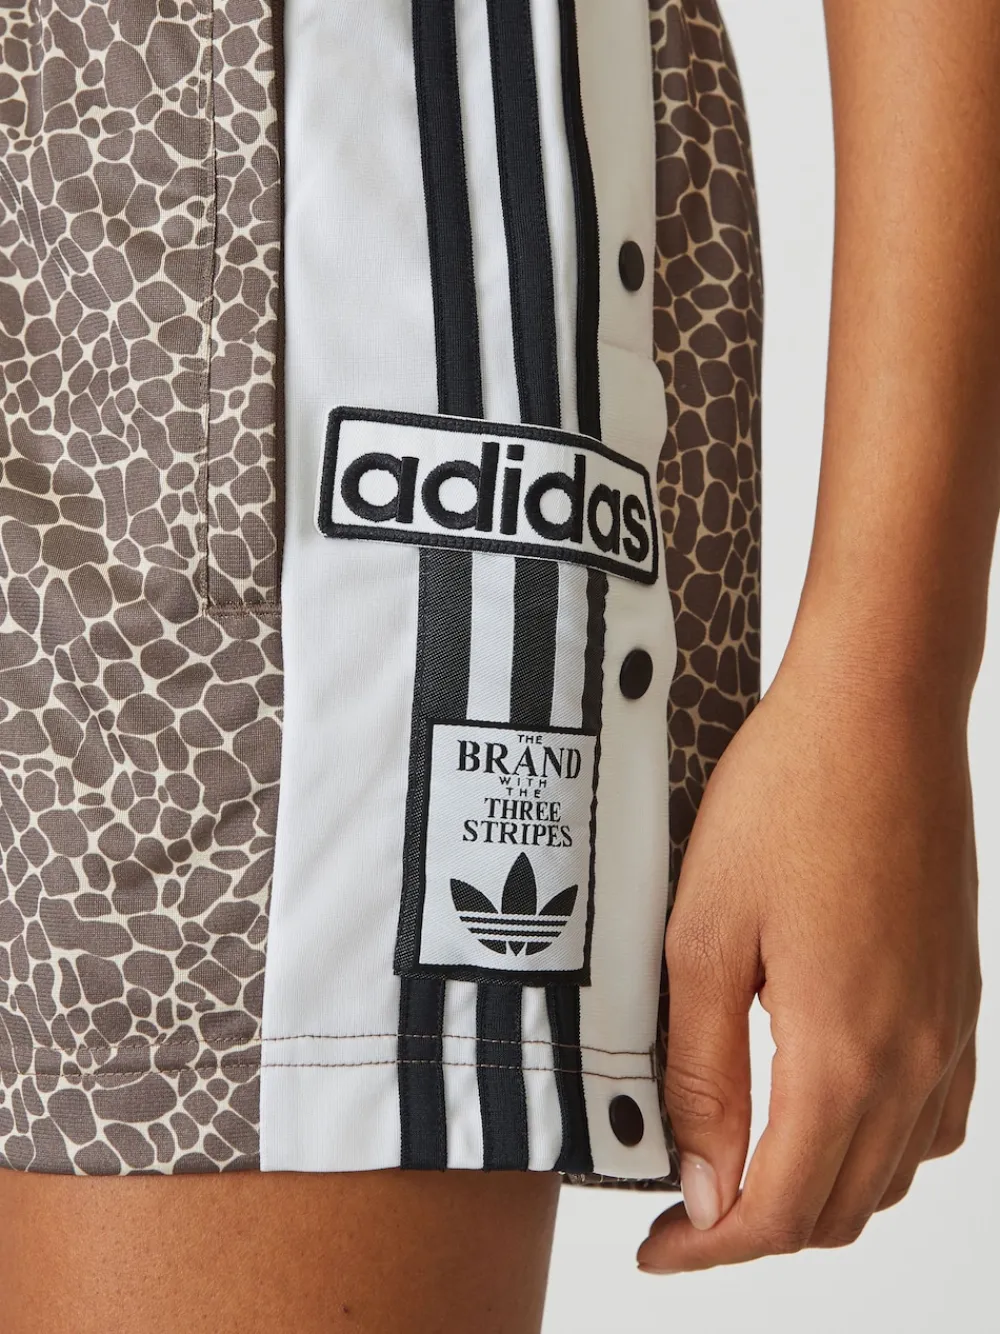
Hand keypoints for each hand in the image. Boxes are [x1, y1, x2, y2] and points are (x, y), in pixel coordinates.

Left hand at [637, 649, 979, 1271]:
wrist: (879, 712)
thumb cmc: (785, 802)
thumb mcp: (706, 937)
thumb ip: (703, 1074)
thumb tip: (704, 1187)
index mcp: (845, 1055)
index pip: (778, 1211)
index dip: (709, 1250)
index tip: (657, 1246)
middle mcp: (915, 1060)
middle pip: (839, 1206)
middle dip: (754, 1228)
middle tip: (684, 1205)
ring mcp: (949, 1028)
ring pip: (891, 1171)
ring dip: (816, 1191)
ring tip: (743, 1163)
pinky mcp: (958, 994)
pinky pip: (934, 1116)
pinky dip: (877, 1146)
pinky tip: (830, 1108)